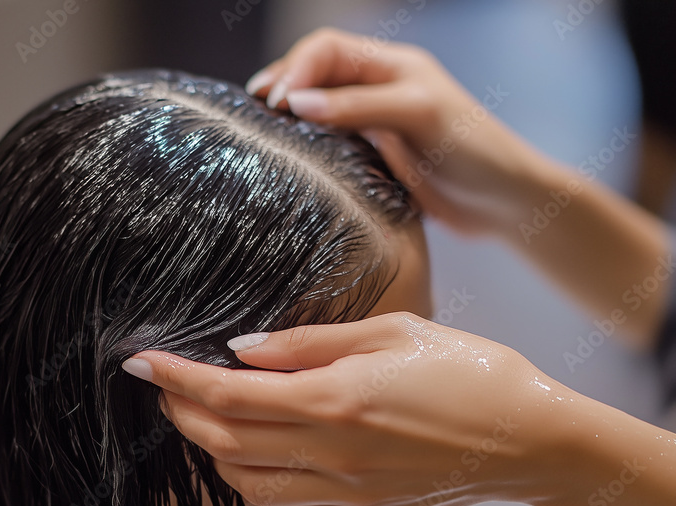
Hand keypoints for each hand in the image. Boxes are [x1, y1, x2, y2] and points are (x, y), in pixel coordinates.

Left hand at [122, 312, 583, 505]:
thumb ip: (308, 343)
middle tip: (164, 383)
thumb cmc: (467, 370)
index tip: (138, 359)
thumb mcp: (390, 332)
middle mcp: (331, 455)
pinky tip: (254, 448)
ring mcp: (344, 494)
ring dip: (210, 449)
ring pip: (245, 482)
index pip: (227, 395)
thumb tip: (242, 348)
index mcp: (335, 401)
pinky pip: (283, 503)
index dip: (175, 377)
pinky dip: (252, 476)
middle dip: (179, 413)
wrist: (529, 440)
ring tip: (203, 413)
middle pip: (222, 444)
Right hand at [245, 28, 549, 238]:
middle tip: (255, 110)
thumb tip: (296, 104)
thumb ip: (357, 108)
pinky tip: (289, 153)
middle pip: (315, 71)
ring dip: (289, 111)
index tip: (276, 102)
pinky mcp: (373, 154)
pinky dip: (304, 140)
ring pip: (317, 104)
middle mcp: (378, 87)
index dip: (295, 68)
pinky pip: (327, 138)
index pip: (326, 49)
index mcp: (391, 65)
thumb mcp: (417, 117)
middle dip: (283, 83)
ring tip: (262, 127)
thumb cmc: (474, 152)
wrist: (504, 203)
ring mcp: (374, 121)